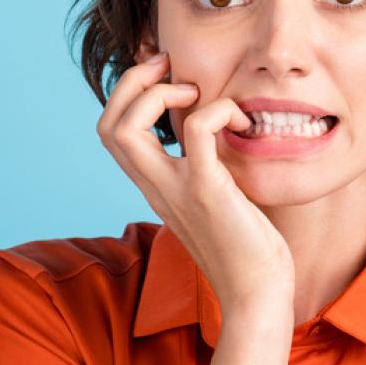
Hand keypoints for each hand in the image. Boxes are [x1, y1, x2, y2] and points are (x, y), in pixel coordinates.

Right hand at [97, 51, 294, 317]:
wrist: (257, 295)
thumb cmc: (247, 251)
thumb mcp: (216, 201)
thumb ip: (206, 171)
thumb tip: (221, 138)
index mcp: (154, 187)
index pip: (111, 133)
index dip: (128, 94)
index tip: (165, 76)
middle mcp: (156, 187)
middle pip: (107, 125)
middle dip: (132, 81)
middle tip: (171, 69)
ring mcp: (177, 189)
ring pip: (128, 128)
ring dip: (160, 92)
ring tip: (197, 93)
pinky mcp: (208, 190)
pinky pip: (196, 131)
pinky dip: (217, 109)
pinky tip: (241, 120)